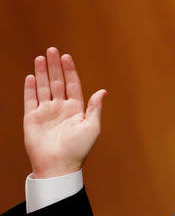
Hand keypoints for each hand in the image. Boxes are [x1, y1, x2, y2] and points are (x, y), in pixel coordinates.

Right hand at [23, 47, 106, 178]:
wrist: (59, 165)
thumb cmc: (78, 149)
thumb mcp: (92, 127)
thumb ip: (95, 108)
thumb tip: (103, 91)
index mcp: (76, 110)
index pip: (73, 85)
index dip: (70, 71)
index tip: (66, 57)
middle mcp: (61, 109)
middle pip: (57, 82)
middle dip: (55, 66)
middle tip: (52, 50)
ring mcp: (46, 113)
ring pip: (43, 88)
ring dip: (41, 73)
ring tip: (40, 57)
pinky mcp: (32, 118)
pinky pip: (30, 100)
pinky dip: (30, 88)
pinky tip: (31, 76)